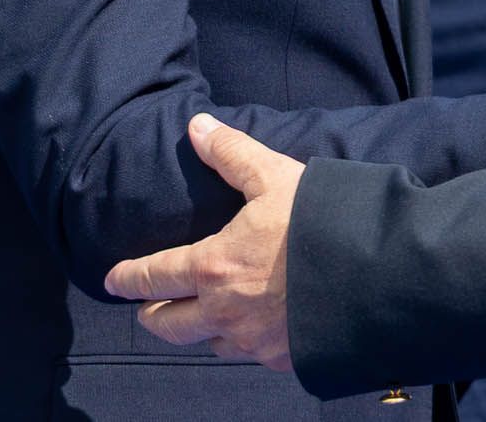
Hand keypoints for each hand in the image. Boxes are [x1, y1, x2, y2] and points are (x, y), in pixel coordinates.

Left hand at [106, 114, 302, 369]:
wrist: (373, 274)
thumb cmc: (319, 221)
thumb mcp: (274, 176)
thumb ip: (232, 154)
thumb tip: (198, 126)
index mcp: (213, 267)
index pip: (153, 277)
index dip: (127, 279)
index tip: (112, 281)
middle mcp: (224, 312)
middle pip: (168, 325)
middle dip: (152, 314)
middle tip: (148, 306)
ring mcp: (253, 341)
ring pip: (209, 343)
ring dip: (199, 330)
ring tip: (203, 317)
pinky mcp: (283, 358)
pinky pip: (251, 355)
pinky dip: (243, 342)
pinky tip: (254, 329)